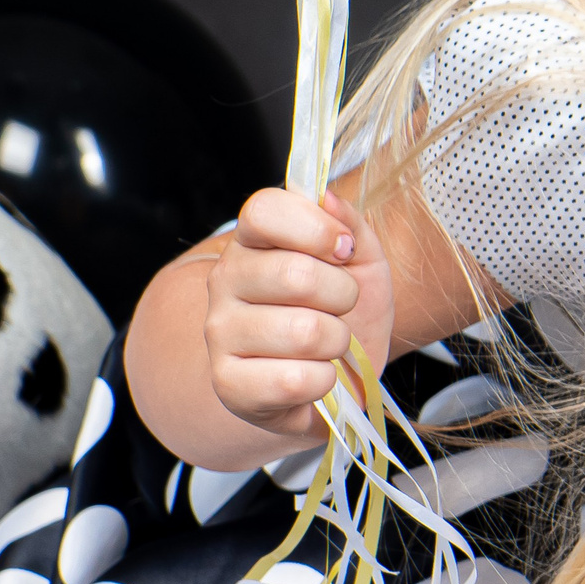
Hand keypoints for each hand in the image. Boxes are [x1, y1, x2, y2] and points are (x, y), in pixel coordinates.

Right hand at [203, 187, 394, 442]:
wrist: (340, 380)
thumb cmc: (343, 314)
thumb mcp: (363, 262)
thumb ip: (350, 225)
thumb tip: (329, 199)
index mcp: (253, 242)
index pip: (265, 210)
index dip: (316, 228)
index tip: (343, 251)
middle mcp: (225, 281)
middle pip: (295, 274)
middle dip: (343, 295)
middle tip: (341, 308)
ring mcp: (221, 333)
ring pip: (304, 332)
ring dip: (337, 342)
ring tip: (328, 345)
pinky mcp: (229, 384)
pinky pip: (295, 380)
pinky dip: (324, 381)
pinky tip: (316, 377)